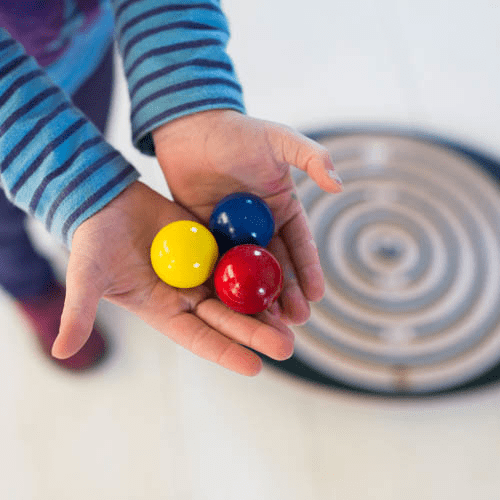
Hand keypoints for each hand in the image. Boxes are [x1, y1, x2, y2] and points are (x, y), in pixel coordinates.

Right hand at [51, 181, 293, 375]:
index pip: (199, 338)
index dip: (226, 352)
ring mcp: (201, 271)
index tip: (255, 367)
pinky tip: (283, 275)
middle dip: (256, 333)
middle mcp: (187, 296)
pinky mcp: (211, 246)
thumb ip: (80, 312)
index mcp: (163, 311)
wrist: (106, 200)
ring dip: (264, 305)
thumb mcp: (86, 276)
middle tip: (287, 346)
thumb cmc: (93, 239)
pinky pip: (238, 259)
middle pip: (227, 319)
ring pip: (238, 292)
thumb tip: (62, 352)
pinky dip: (258, 268)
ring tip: (294, 318)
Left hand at [153, 110, 342, 324]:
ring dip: (260, 298)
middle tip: (296, 321)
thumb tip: (340, 184)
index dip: (310, 269)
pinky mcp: (208, 237)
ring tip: (269, 324)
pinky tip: (233, 309)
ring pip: (250, 272)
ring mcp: (234, 235)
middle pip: (278, 266)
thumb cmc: (237, 132)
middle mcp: (262, 226)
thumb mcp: (279, 139)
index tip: (317, 295)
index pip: (301, 244)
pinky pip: (219, 264)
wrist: (190, 128)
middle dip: (289, 293)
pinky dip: (228, 287)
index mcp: (283, 208)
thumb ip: (311, 157)